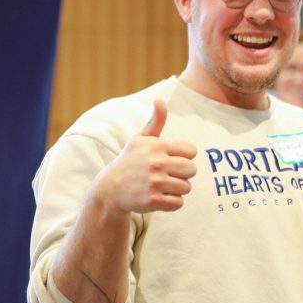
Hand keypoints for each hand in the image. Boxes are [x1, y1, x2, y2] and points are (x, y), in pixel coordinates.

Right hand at [97, 99, 197, 214]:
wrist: (110, 189)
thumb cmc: (131, 162)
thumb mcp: (140, 140)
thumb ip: (155, 121)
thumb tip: (159, 99)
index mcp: (156, 146)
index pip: (191, 151)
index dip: (183, 157)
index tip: (169, 160)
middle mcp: (156, 163)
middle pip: (192, 170)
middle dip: (182, 174)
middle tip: (165, 175)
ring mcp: (154, 182)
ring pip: (187, 188)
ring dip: (176, 190)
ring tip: (160, 186)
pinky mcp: (152, 200)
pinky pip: (178, 203)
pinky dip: (171, 203)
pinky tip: (158, 198)